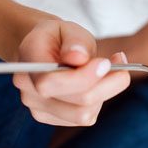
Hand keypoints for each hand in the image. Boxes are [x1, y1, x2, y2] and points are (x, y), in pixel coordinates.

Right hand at [12, 20, 130, 125]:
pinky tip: (98, 82)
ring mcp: (38, 108)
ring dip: (104, 92)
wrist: (46, 50)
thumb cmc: (60, 38)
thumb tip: (78, 57)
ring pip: (83, 114)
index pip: (49, 82)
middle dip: (105, 84)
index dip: (82, 78)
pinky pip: (85, 117)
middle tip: (120, 61)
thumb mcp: (68, 28)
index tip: (106, 63)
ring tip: (109, 70)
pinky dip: (99, 101)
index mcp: (27, 61)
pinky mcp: (53, 118)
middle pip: (75, 102)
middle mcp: (28, 89)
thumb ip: (75, 41)